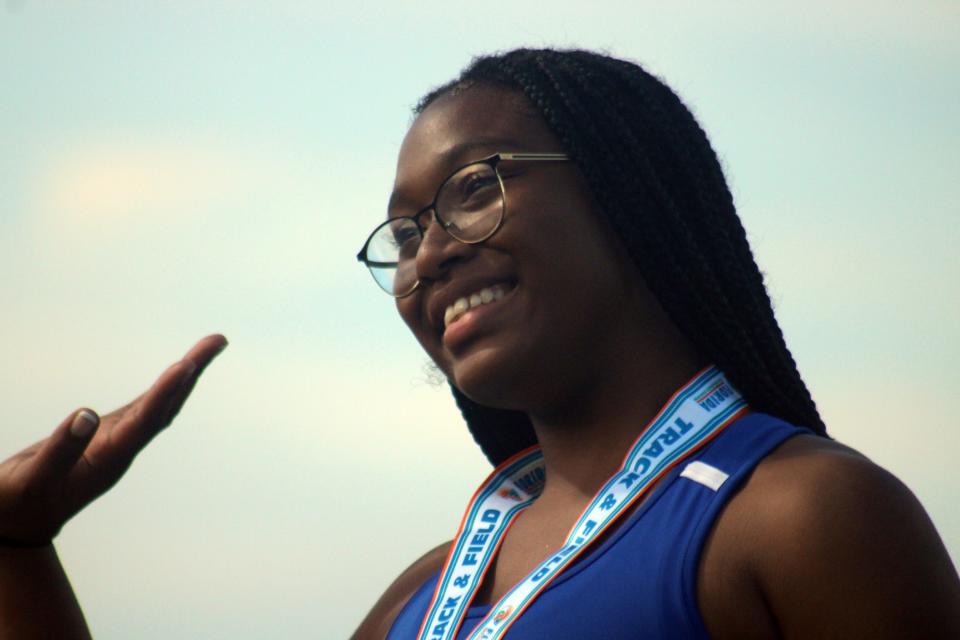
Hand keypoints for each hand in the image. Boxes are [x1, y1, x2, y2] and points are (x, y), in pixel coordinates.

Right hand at [0, 334, 227, 545]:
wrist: (16, 527)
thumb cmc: (18, 504)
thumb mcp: (34, 480)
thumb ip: (60, 450)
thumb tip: (86, 414)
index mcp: (108, 459)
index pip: (146, 421)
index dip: (165, 393)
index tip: (186, 364)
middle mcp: (122, 449)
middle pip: (167, 407)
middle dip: (191, 373)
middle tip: (218, 340)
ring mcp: (118, 443)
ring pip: (160, 406)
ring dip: (184, 377)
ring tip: (209, 347)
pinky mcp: (106, 438)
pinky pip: (145, 408)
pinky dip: (163, 388)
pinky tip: (177, 374)